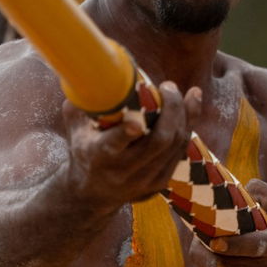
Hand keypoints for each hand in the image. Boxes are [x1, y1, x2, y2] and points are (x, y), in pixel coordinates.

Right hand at [62, 81, 200, 208]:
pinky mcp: (159, 184)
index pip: (113, 146)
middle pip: (158, 142)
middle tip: (169, 86)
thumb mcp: (76, 130)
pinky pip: (179, 152)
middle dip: (171, 110)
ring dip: (186, 116)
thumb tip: (87, 71)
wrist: (91, 196)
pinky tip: (190, 109)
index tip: (136, 121)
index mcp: (98, 157)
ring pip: (174, 146)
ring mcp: (144, 181)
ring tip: (190, 93)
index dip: (126, 133)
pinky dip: (187, 128)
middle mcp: (123, 172)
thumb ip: (81, 103)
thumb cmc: (83, 152)